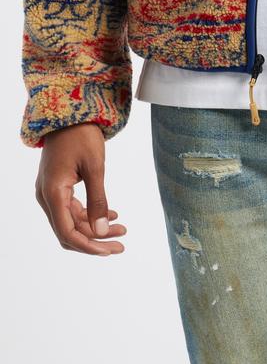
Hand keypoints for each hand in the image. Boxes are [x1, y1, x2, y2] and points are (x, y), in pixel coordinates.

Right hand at [35, 122, 125, 255]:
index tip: (111, 250)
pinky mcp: (57, 187)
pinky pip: (72, 209)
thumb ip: (98, 201)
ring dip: (95, 228)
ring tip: (122, 229)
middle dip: (95, 241)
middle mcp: (47, 197)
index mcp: (53, 193)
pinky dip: (90, 215)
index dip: (89, 246)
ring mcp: (50, 192)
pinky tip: (112, 215)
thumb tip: (103, 232)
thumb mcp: (95, 167)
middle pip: (69, 232)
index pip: (67, 232)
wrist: (69, 112)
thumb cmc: (81, 135)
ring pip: (72, 222)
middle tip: (121, 245)